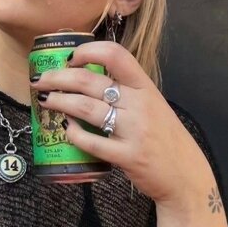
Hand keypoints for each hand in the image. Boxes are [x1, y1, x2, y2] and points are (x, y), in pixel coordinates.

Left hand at [32, 40, 213, 208]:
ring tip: (45, 100)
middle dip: (59, 77)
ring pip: (86, 108)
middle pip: (90, 81)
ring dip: (59, 101)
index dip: (87, 51)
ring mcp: (133, 130)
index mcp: (145, 87)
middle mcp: (140, 104)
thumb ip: (126, 91)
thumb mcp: (152, 105)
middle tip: (41, 80)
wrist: (186, 175)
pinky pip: (92, 141)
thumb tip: (86, 77)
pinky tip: (66, 129)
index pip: (115, 55)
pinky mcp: (127, 156)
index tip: (70, 57)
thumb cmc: (164, 137)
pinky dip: (73, 133)